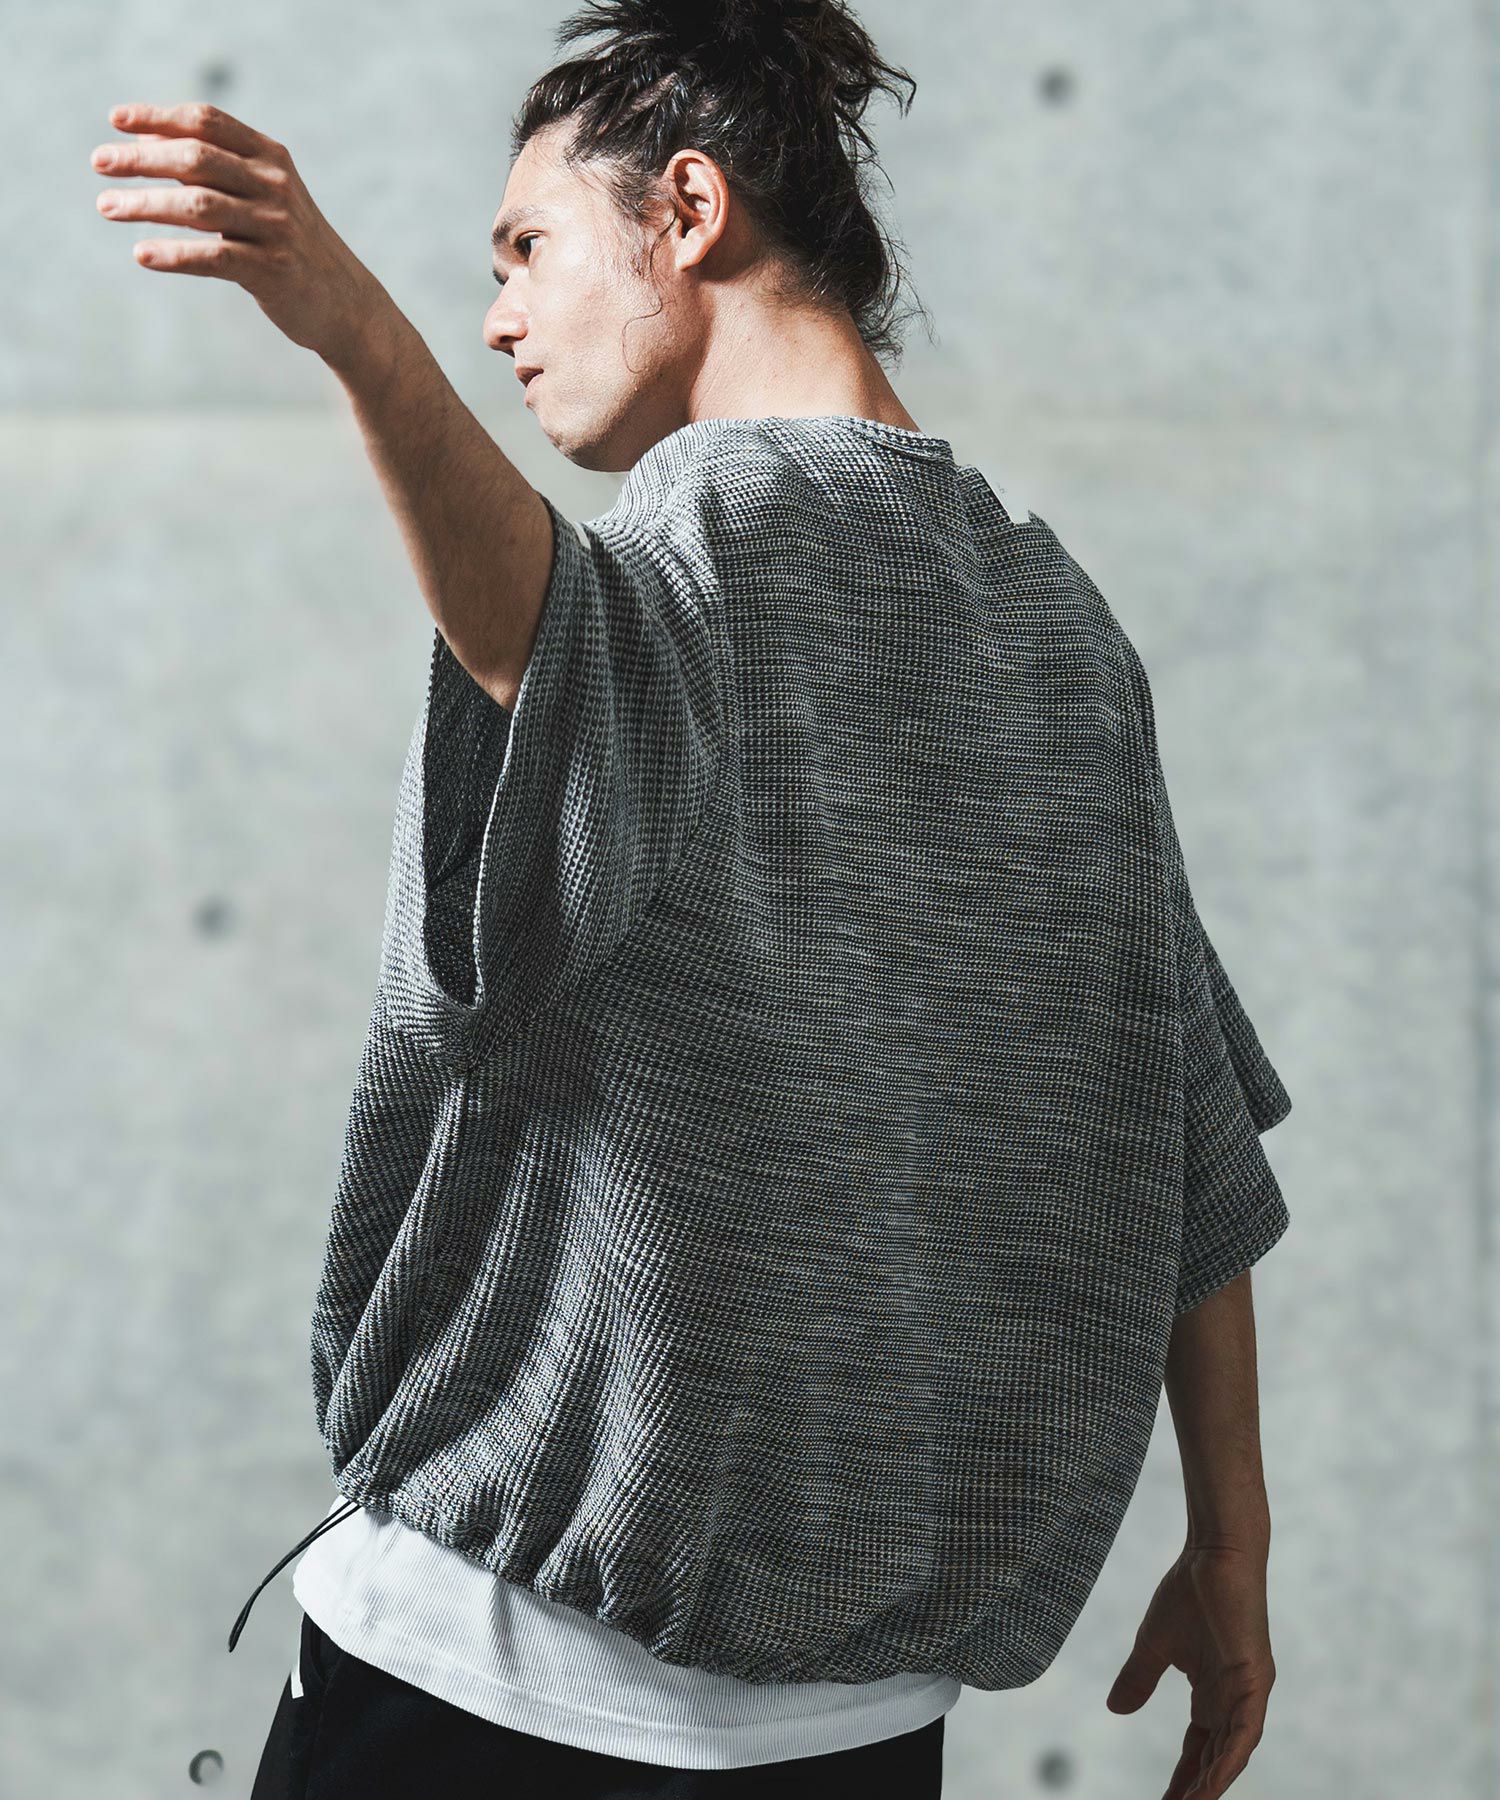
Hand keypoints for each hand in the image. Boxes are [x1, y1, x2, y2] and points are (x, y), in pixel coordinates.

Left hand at [90, 100, 387, 365]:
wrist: (346, 305)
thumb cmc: (291, 247)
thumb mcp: (261, 197)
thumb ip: (212, 170)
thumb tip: (146, 142)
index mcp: (271, 158)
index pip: (206, 122)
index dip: (157, 117)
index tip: (115, 121)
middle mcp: (275, 186)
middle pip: (195, 157)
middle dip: (141, 159)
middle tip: (99, 164)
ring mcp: (275, 228)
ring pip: (197, 205)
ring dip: (145, 204)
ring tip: (107, 207)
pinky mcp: (273, 271)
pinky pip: (212, 258)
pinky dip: (173, 254)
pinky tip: (142, 254)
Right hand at [1105, 1542, 1275, 1799]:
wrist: (1214, 1553)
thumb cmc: (1189, 1591)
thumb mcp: (1154, 1644)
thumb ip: (1138, 1677)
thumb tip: (1114, 1710)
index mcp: (1214, 1694)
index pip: (1199, 1749)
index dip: (1183, 1779)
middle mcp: (1235, 1701)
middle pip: (1215, 1760)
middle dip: (1196, 1790)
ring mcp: (1248, 1693)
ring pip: (1232, 1754)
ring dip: (1213, 1785)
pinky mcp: (1254, 1680)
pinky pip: (1245, 1733)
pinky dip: (1230, 1762)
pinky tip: (1214, 1785)